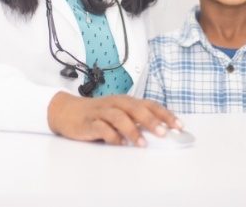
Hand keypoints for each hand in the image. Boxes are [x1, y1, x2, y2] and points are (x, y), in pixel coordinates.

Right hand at [47, 92, 181, 146]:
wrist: (67, 111)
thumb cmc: (98, 114)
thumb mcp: (119, 114)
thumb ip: (136, 120)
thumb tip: (161, 131)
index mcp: (126, 101)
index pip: (149, 104)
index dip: (164, 114)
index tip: (178, 126)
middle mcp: (115, 103)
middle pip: (135, 108)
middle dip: (150, 120)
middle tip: (163, 133)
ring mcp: (101, 112)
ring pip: (119, 116)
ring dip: (132, 129)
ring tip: (142, 144)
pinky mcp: (89, 122)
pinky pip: (101, 127)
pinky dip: (111, 135)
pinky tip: (118, 143)